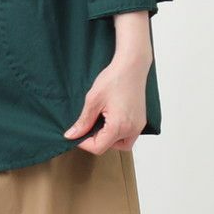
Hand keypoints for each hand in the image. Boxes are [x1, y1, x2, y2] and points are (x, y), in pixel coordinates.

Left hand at [63, 11, 152, 154]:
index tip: (78, 134)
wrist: (132, 65)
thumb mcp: (93, 100)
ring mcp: (138, 126)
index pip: (98, 148)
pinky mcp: (141, 121)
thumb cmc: (114, 78)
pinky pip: (128, 136)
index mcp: (119, 126)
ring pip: (120, 145)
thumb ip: (83, 121)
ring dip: (108, 139)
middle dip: (96, 141)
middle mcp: (131, 129)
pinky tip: (111, 121)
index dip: (84, 144)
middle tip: (89, 126)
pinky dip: (118, 133)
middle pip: (109, 148)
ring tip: (101, 124)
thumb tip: (71, 135)